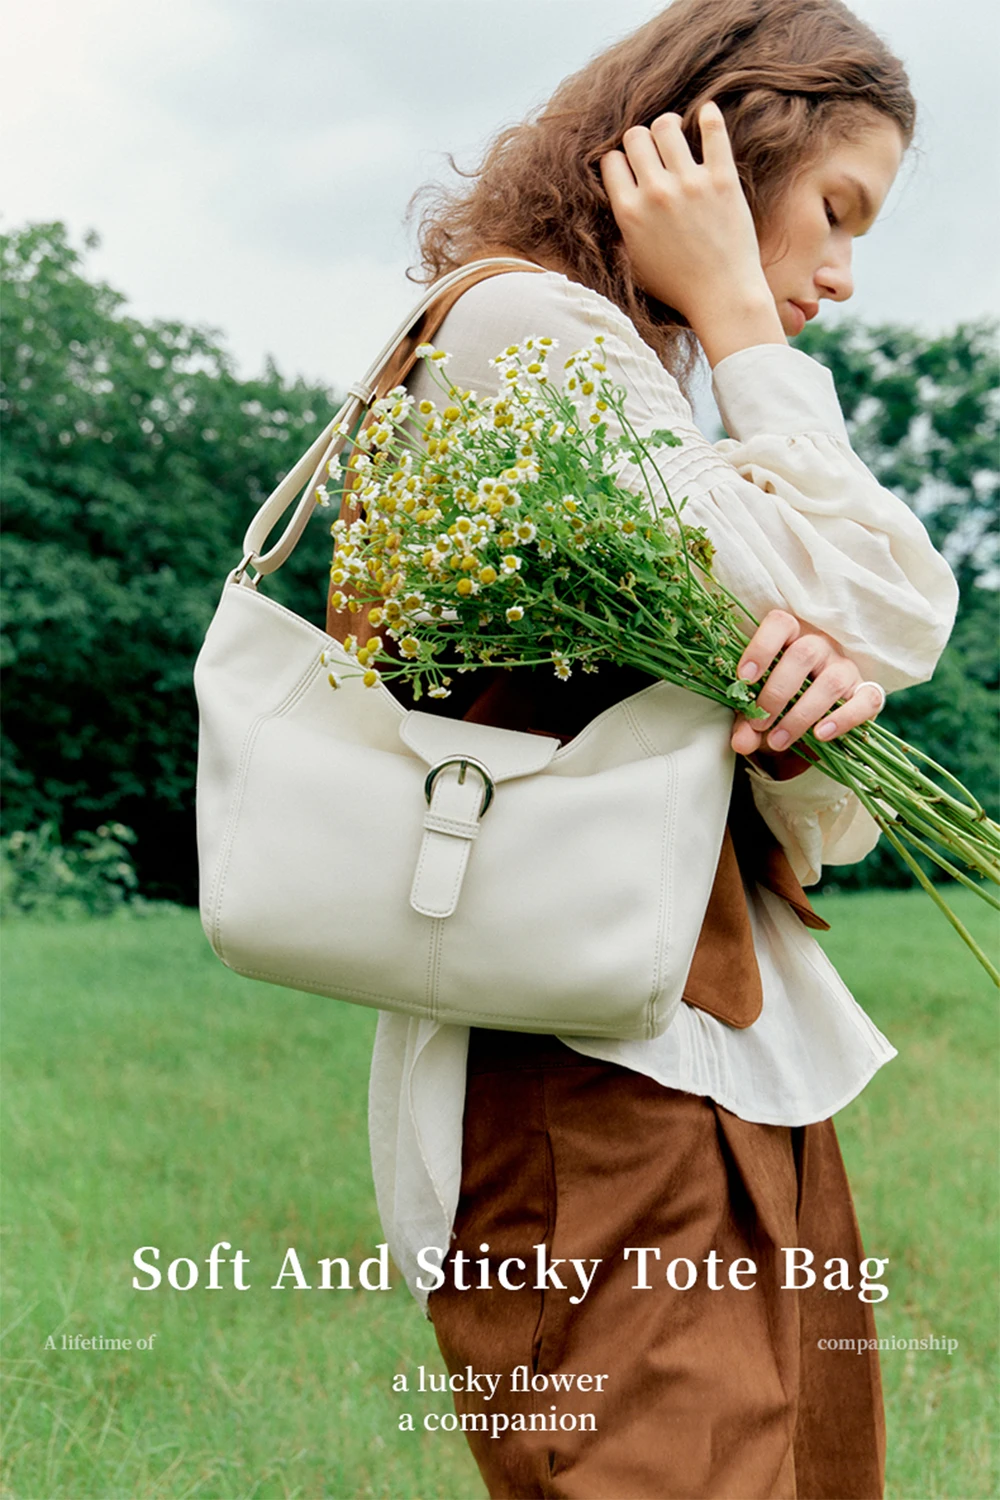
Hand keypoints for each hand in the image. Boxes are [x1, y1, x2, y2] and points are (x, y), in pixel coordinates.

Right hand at [599, 102, 785, 364]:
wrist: (722, 297)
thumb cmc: (677, 288)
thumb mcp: (634, 264)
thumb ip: (620, 231)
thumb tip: (614, 203)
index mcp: (629, 212)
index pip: (612, 160)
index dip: (619, 161)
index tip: (630, 168)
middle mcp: (656, 193)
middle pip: (636, 136)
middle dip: (641, 140)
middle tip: (654, 151)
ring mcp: (690, 183)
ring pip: (667, 126)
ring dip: (669, 126)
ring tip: (677, 133)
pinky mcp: (723, 179)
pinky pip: (713, 131)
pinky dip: (709, 116)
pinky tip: (706, 113)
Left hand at [730, 610, 883, 761]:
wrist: (814, 722)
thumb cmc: (780, 704)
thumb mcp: (759, 711)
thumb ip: (747, 724)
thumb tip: (741, 742)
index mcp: (790, 636)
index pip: (780, 623)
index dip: (761, 648)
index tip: (744, 679)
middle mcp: (820, 645)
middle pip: (803, 655)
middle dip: (776, 693)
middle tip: (758, 724)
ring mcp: (845, 667)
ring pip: (830, 682)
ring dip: (800, 715)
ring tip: (778, 740)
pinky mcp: (866, 692)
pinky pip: (865, 701)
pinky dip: (843, 719)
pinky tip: (820, 735)